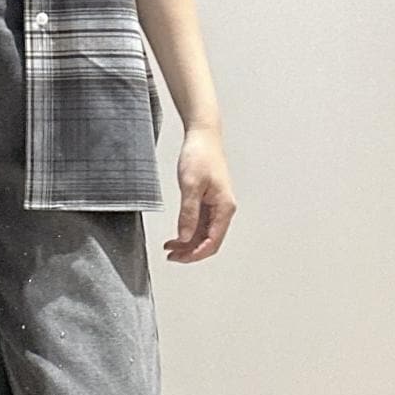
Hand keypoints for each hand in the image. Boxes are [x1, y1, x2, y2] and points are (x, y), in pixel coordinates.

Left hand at [163, 124, 236, 262]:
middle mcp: (223, 209)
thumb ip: (188, 214)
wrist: (202, 136)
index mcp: (224, 207)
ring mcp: (216, 207)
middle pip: (209, 242)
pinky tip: (175, 236)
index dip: (196, 254)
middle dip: (190, 252)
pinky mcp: (208, 202)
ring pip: (204, 235)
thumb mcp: (190, 185)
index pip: (212, 241)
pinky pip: (200, 225)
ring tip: (169, 249)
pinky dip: (188, 233)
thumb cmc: (200, 155)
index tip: (179, 259)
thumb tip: (184, 237)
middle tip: (171, 256)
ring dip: (188, 244)